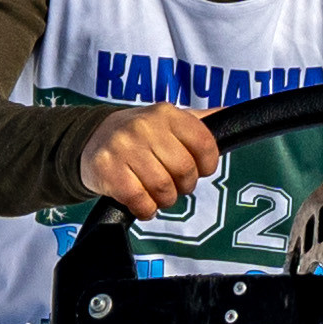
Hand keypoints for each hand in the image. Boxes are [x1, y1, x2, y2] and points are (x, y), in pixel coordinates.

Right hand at [78, 104, 218, 218]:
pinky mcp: (108, 171)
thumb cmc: (139, 136)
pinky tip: (141, 203)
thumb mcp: (168, 121)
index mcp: (166, 113)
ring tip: (155, 194)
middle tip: (173, 185)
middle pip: (184, 170)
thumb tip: (231, 113)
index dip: (206, 166)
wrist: (91, 139)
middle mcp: (145, 126)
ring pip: (163, 188)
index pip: (204, 143)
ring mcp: (124, 148)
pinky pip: (140, 201)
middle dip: (183, 186)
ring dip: (164, 200)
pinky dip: (146, 209)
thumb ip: (199, 122)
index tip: (197, 170)